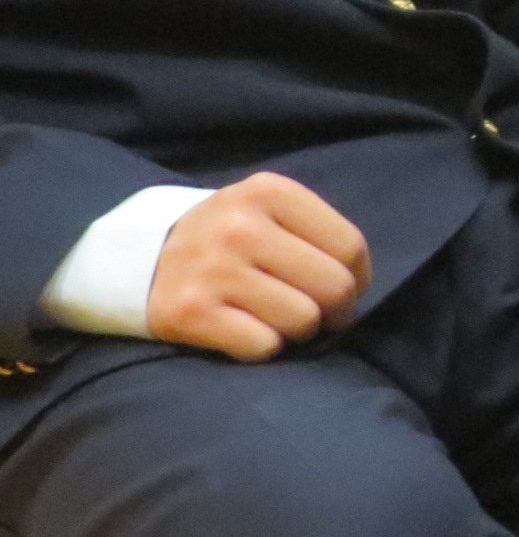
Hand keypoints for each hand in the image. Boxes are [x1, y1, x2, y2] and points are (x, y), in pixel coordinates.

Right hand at [145, 174, 371, 361]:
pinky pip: (262, 346)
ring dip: (300, 330)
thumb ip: (314, 231)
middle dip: (338, 309)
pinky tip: (249, 332)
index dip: (360, 276)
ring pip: (301, 319)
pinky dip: (264, 346)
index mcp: (269, 192)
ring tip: (281, 320)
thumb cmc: (225, 235)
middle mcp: (241, 228)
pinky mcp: (189, 313)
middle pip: (333, 286)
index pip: (349, 246)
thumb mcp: (267, 208)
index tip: (350, 287)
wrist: (138, 258)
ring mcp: (213, 270)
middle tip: (324, 315)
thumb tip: (359, 281)